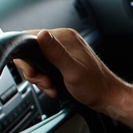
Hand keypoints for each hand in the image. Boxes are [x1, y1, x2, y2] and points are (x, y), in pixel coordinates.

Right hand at [13, 28, 132, 126]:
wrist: (106, 97)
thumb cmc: (95, 85)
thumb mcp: (73, 71)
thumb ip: (56, 53)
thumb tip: (40, 35)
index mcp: (64, 37)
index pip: (29, 38)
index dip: (25, 57)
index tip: (34, 72)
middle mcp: (62, 41)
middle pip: (30, 52)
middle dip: (34, 71)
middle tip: (46, 82)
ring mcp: (62, 52)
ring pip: (36, 62)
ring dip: (40, 78)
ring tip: (52, 86)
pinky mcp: (62, 62)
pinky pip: (44, 68)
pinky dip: (45, 80)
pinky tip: (54, 87)